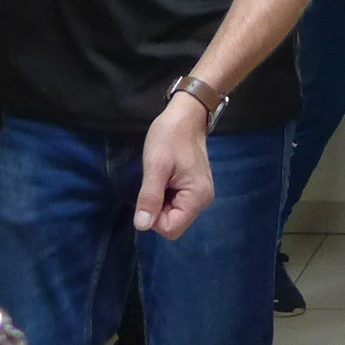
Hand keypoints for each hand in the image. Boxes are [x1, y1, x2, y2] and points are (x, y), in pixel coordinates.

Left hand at [135, 95, 215, 238]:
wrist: (187, 114)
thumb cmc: (170, 136)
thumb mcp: (156, 166)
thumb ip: (150, 197)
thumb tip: (142, 226)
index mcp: (197, 197)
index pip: (170, 229)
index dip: (153, 217)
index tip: (150, 193)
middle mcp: (203, 201)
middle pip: (173, 224)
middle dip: (157, 209)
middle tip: (155, 182)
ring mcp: (201, 195)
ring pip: (174, 215)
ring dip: (161, 202)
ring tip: (161, 177)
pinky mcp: (196, 188)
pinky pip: (177, 204)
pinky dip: (166, 195)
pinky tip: (166, 177)